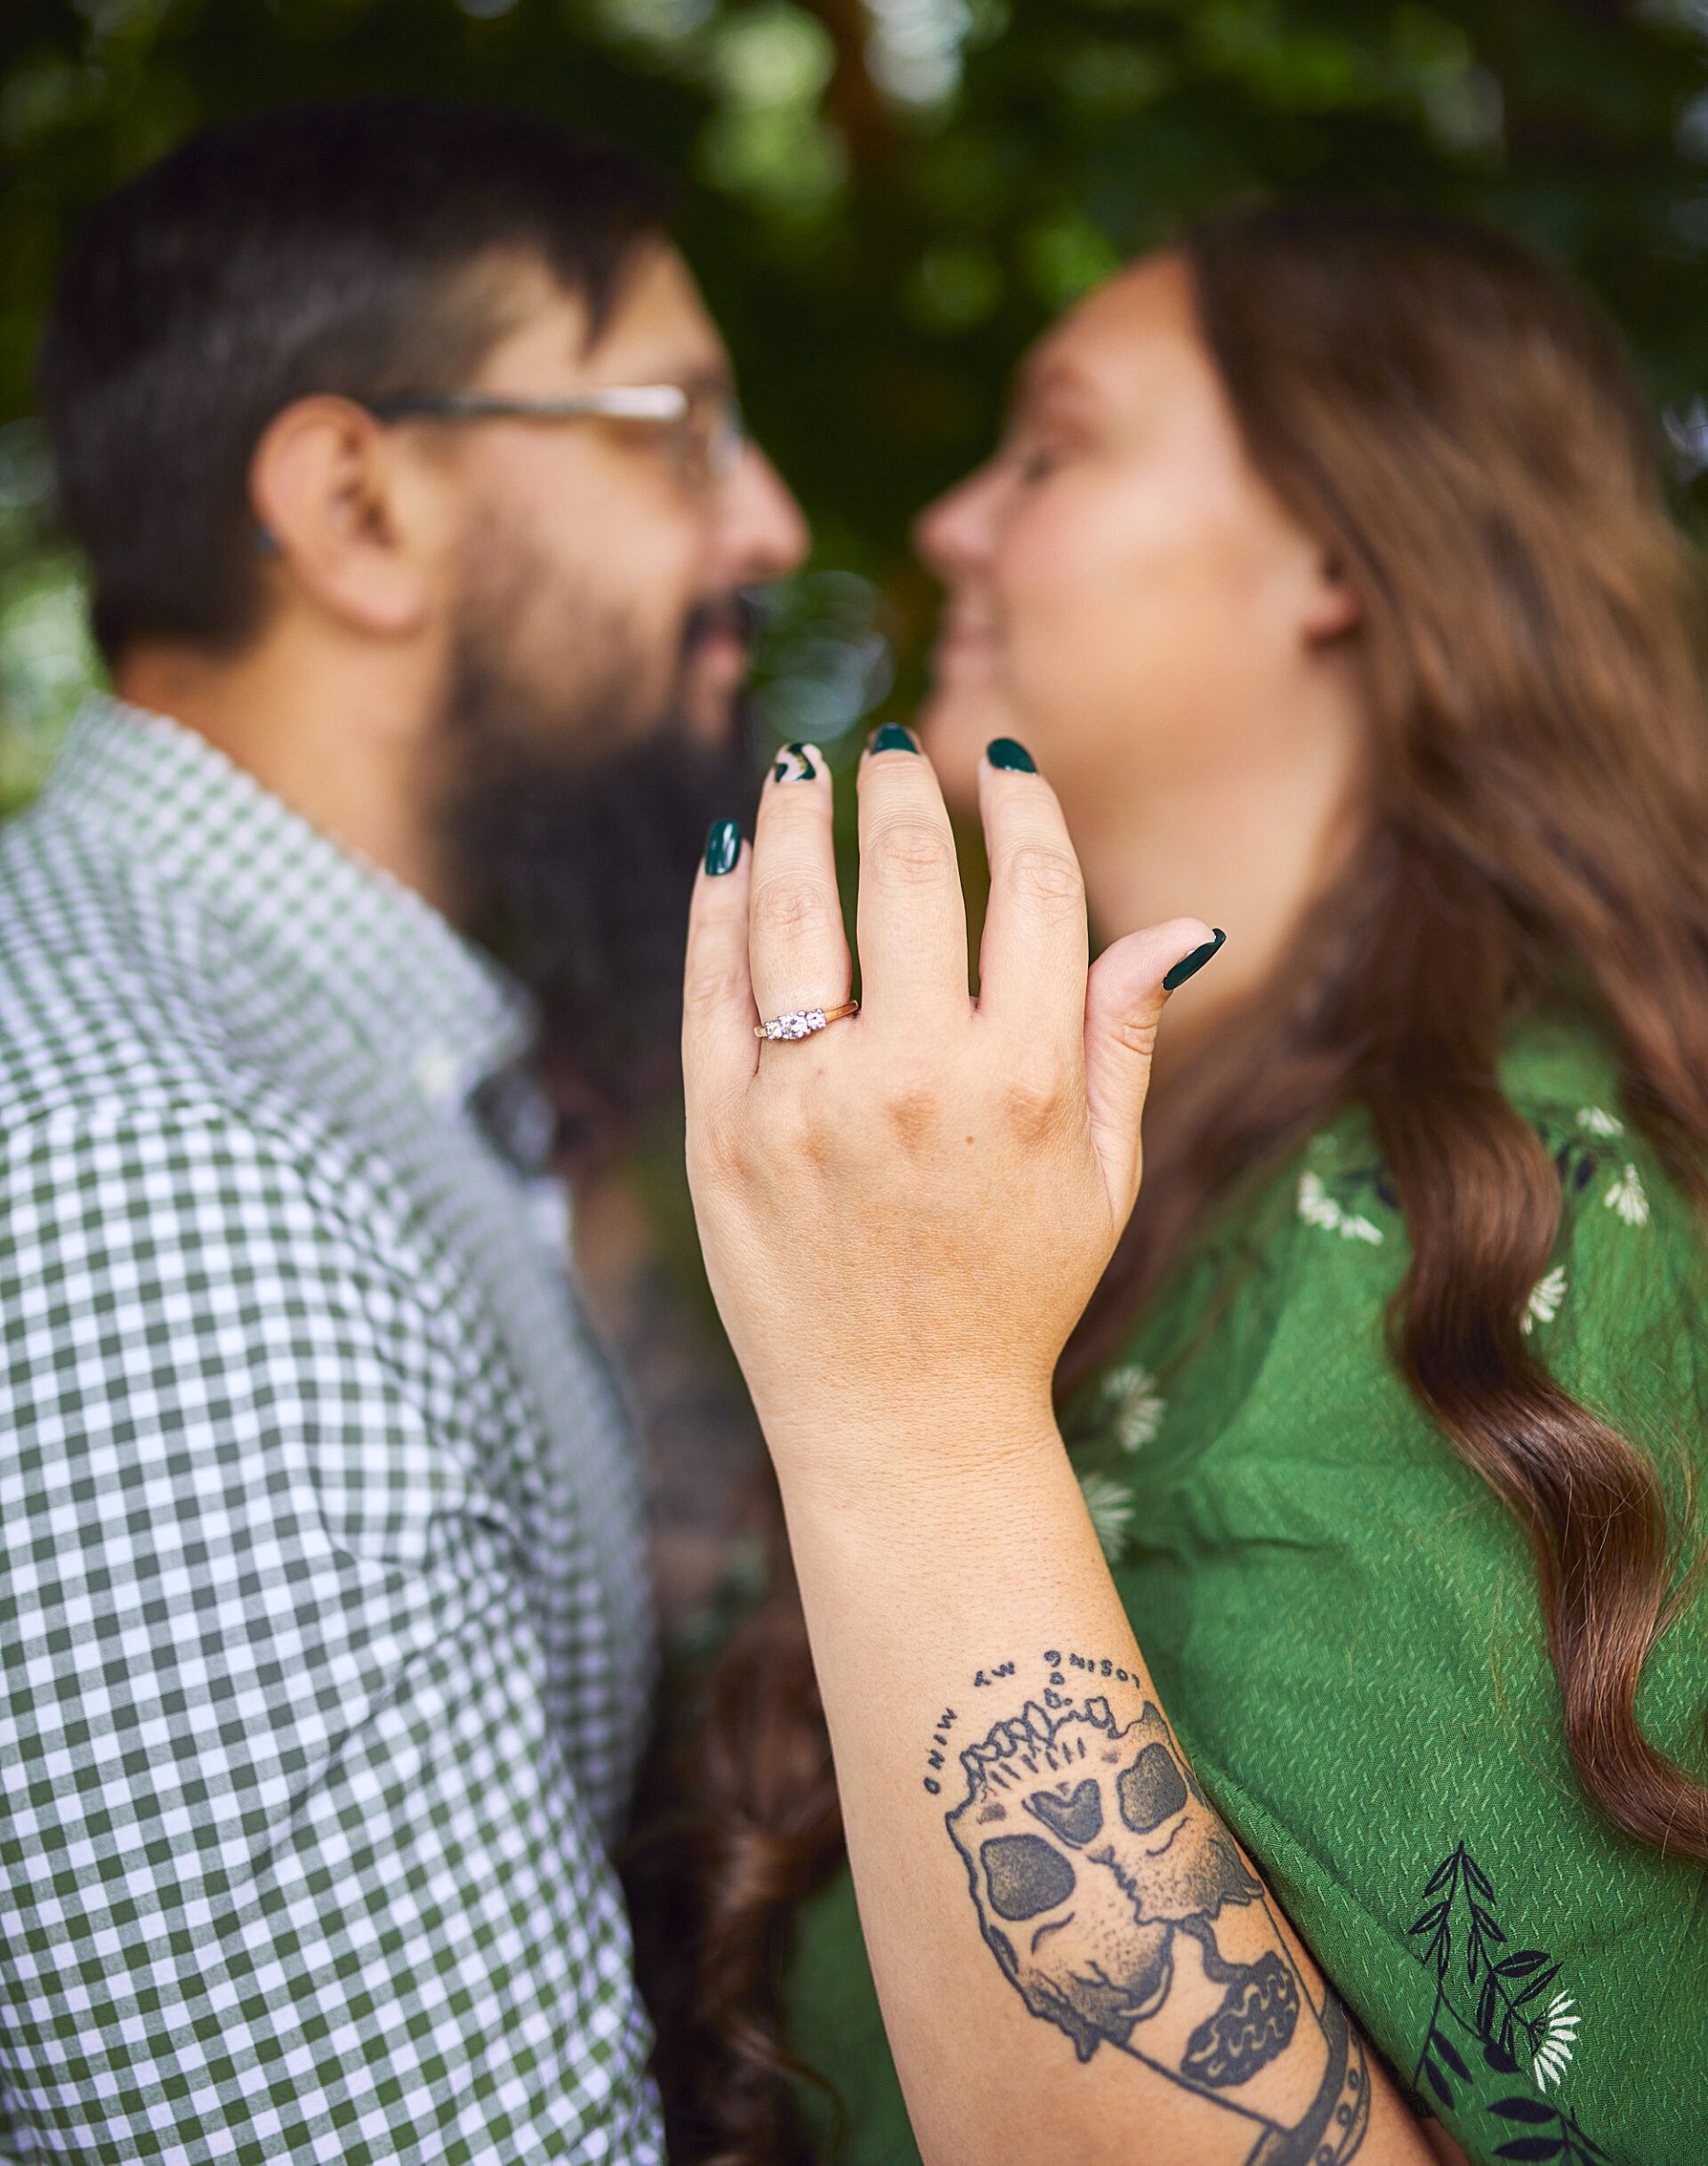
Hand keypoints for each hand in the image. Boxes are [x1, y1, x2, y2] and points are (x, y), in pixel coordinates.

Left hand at [682, 735, 1217, 1478]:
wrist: (900, 1420)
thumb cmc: (1015, 1292)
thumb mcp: (1103, 1177)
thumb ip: (1125, 1040)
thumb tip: (1183, 926)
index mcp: (1027, 1080)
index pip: (1033, 889)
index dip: (1022, 802)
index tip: (1000, 757)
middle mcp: (917, 1076)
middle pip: (910, 872)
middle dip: (901, 787)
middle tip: (889, 748)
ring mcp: (808, 1103)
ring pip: (794, 908)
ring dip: (796, 816)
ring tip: (799, 767)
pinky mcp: (722, 1133)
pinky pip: (713, 988)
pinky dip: (718, 908)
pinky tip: (732, 860)